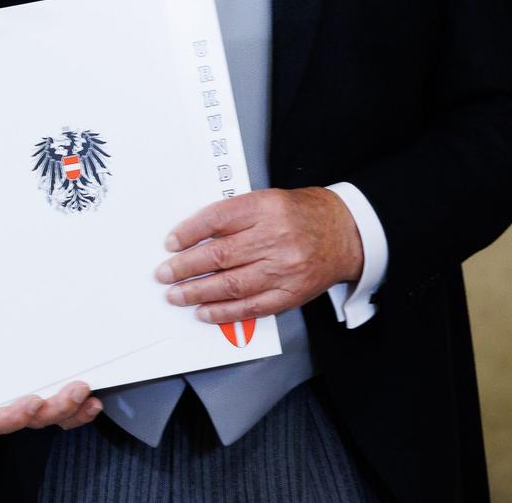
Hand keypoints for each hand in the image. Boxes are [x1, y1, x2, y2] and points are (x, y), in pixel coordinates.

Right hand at [0, 350, 100, 434]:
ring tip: (87, 394)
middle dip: (57, 408)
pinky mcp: (51, 401)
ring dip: (74, 411)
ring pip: (54, 420)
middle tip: (76, 390)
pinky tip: (93, 402)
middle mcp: (9, 407)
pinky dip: (81, 411)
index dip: (13, 417)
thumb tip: (11, 318)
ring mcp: (32, 407)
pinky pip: (67, 415)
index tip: (34, 401)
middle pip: (33, 420)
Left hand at [156, 187, 362, 324]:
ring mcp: (284, 268)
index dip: (189, 233)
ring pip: (231, 284)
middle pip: (220, 254)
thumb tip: (194, 237)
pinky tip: (205, 311)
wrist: (346, 232)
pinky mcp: (291, 293)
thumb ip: (235, 216)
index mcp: (266, 207)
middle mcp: (275, 237)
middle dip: (185, 267)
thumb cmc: (303, 214)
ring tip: (176, 295)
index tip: (171, 243)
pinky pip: (252, 306)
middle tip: (164, 274)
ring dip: (198, 292)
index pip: (217, 219)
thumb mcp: (268, 200)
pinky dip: (224, 312)